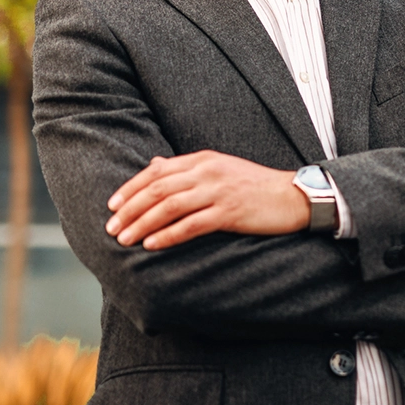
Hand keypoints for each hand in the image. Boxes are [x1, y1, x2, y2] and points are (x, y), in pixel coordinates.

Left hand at [104, 151, 306, 249]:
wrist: (293, 197)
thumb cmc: (255, 185)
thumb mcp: (220, 168)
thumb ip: (187, 168)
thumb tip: (155, 164)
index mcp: (203, 159)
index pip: (157, 170)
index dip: (131, 188)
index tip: (112, 205)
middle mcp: (208, 171)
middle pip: (158, 189)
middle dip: (130, 209)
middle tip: (112, 227)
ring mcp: (219, 191)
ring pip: (169, 207)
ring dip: (142, 224)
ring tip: (125, 239)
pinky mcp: (230, 212)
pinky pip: (191, 225)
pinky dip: (168, 235)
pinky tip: (152, 245)